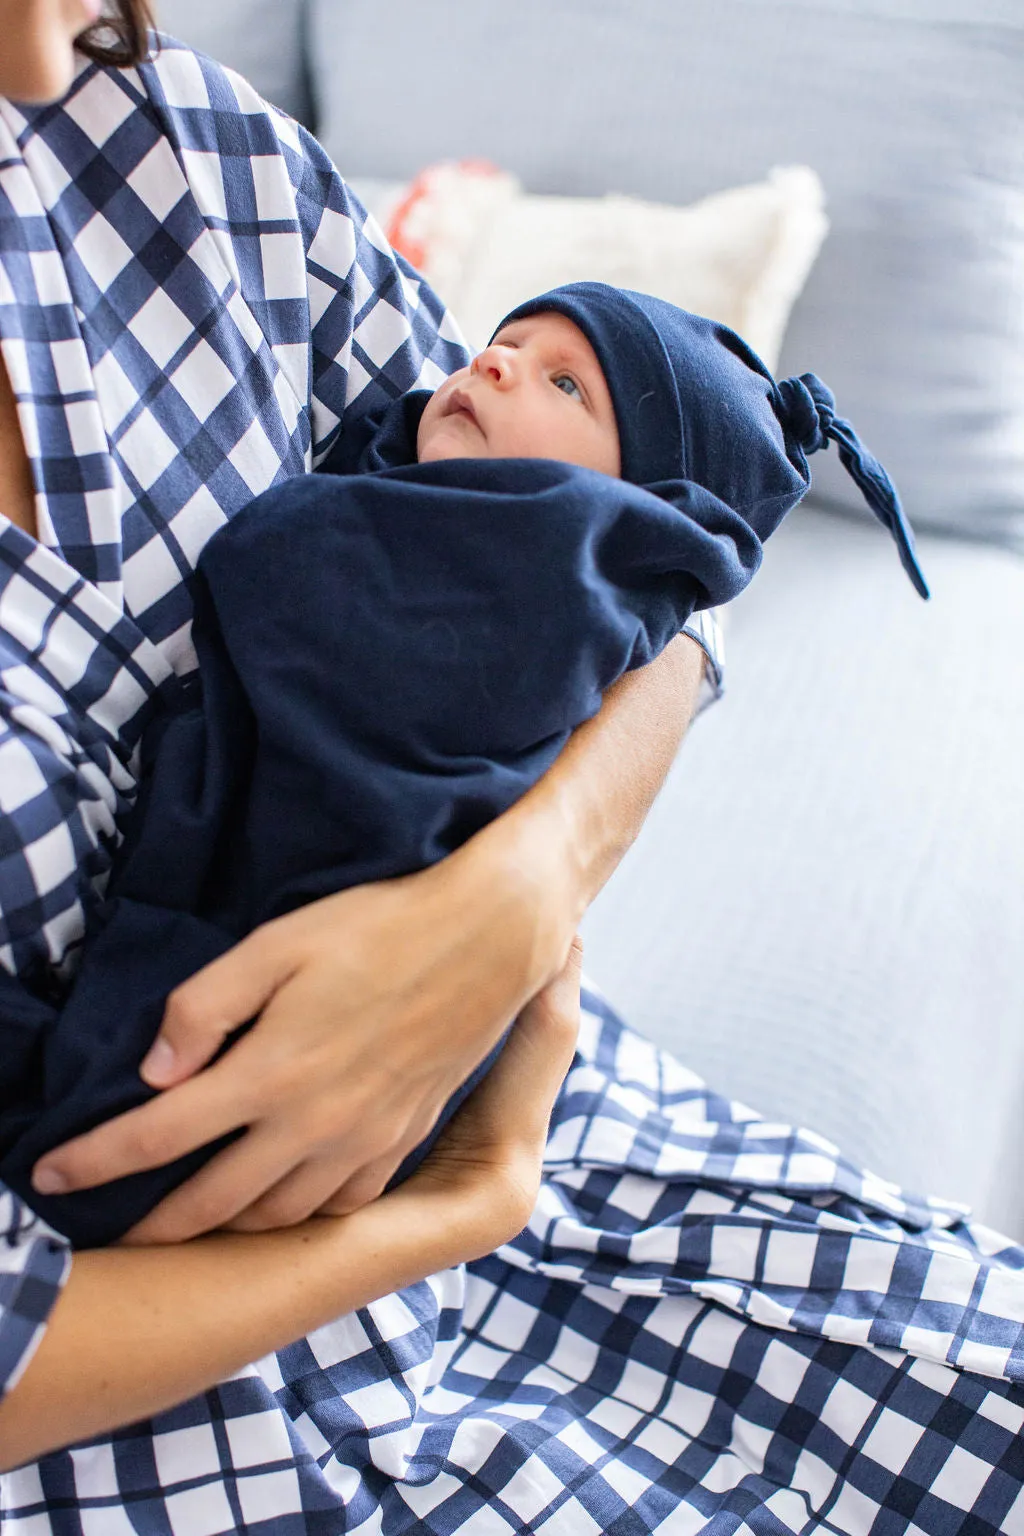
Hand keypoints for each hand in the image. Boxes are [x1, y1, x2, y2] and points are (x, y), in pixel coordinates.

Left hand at [33, 826, 576, 1243]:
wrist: (490, 938)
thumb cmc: (379, 926)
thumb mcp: (278, 943)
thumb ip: (204, 1007)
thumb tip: (154, 1071)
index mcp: (269, 1072)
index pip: (155, 1137)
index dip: (91, 1163)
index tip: (50, 1177)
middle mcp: (311, 1124)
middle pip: (208, 1202)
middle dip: (148, 1228)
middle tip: (112, 1236)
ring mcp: (361, 1141)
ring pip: (274, 1216)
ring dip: (221, 1231)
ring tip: (190, 1223)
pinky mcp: (401, 1140)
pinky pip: (337, 1205)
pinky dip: (297, 1218)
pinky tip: (282, 1202)